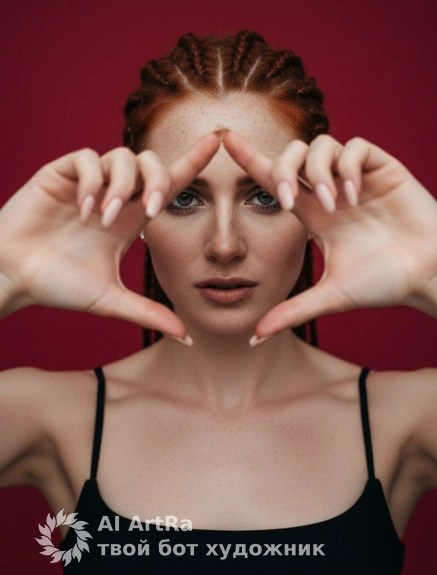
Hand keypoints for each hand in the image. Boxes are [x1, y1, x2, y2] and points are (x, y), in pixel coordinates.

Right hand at [0, 132, 221, 340]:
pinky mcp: (61, 174)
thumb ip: (149, 314)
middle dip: (157, 179)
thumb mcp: (111, 300)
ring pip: (121, 157)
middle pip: (150, 162)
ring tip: (103, 221)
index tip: (216, 142)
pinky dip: (90, 183)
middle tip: (147, 211)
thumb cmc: (59, 286)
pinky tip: (82, 210)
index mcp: (129, 219)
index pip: (168, 183)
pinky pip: (86, 159)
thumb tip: (188, 338)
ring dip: (120, 187)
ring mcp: (87, 183)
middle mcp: (113, 196)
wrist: (15, 278)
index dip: (192, 162)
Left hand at [223, 131, 436, 340]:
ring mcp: (355, 177)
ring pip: (321, 145)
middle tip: (288, 200)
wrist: (426, 275)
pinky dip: (349, 167)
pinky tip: (355, 195)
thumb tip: (253, 338)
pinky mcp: (382, 168)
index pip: (274, 179)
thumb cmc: (383, 283)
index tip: (226, 141)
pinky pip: (356, 147)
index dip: (250, 159)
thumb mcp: (330, 296)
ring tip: (332, 203)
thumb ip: (292, 312)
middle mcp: (329, 191)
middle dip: (281, 168)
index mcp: (312, 214)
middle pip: (292, 154)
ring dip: (318, 172)